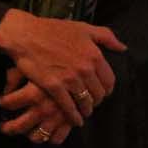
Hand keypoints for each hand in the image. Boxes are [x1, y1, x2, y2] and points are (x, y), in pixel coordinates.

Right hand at [0, 8, 123, 126]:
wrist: (25, 34)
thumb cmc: (52, 29)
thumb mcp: (82, 28)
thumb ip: (105, 36)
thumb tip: (122, 48)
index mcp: (94, 55)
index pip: (109, 81)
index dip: (107, 89)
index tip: (101, 92)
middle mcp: (85, 69)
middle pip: (99, 94)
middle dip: (96, 100)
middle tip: (91, 102)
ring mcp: (69, 79)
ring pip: (85, 102)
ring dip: (86, 110)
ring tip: (84, 111)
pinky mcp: (54, 87)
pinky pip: (69, 107)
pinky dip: (74, 116)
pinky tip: (75, 120)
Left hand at [0, 66, 88, 145]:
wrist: (79, 59)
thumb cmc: (50, 60)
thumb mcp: (31, 63)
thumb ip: (15, 76)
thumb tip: (6, 89)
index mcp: (33, 94)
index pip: (8, 103)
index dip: (3, 102)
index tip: (1, 101)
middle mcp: (44, 108)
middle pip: (20, 126)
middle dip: (10, 128)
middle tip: (4, 127)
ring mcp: (58, 117)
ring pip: (40, 135)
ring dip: (31, 135)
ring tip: (26, 132)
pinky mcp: (70, 120)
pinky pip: (59, 136)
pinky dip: (52, 138)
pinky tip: (47, 134)